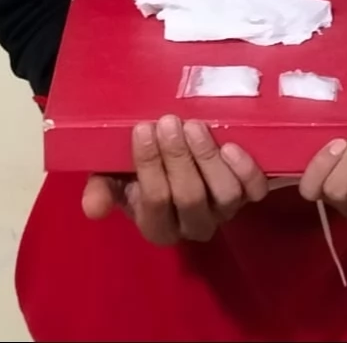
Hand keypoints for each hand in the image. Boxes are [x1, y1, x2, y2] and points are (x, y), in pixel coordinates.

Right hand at [82, 115, 267, 244]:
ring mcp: (223, 210)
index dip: (149, 166)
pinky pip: (254, 190)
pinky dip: (245, 170)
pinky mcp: (248, 193)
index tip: (143, 128)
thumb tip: (92, 206)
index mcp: (156, 223)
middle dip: (178, 157)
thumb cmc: (140, 165)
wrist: (177, 151)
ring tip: (195, 127)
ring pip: (223, 196)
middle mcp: (192, 224)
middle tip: (168, 122)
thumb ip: (102, 186)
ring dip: (208, 159)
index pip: (154, 202)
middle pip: (189, 198)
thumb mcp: (113, 174)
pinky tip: (232, 146)